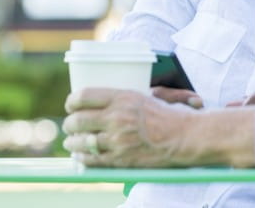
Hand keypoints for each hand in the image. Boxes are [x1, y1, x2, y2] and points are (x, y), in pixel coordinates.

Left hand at [63, 87, 195, 166]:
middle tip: (70, 125)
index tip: (71, 105)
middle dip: (69, 124)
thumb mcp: (147, 97)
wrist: (184, 136)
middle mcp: (118, 117)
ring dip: (73, 143)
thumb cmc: (168, 115)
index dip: (72, 101)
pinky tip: (80, 155)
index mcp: (124, 97)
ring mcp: (118, 139)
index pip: (84, 96)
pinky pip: (91, 159)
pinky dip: (81, 157)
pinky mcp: (120, 158)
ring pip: (81, 141)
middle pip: (77, 120)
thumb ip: (124, 98)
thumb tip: (102, 99)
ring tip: (73, 142)